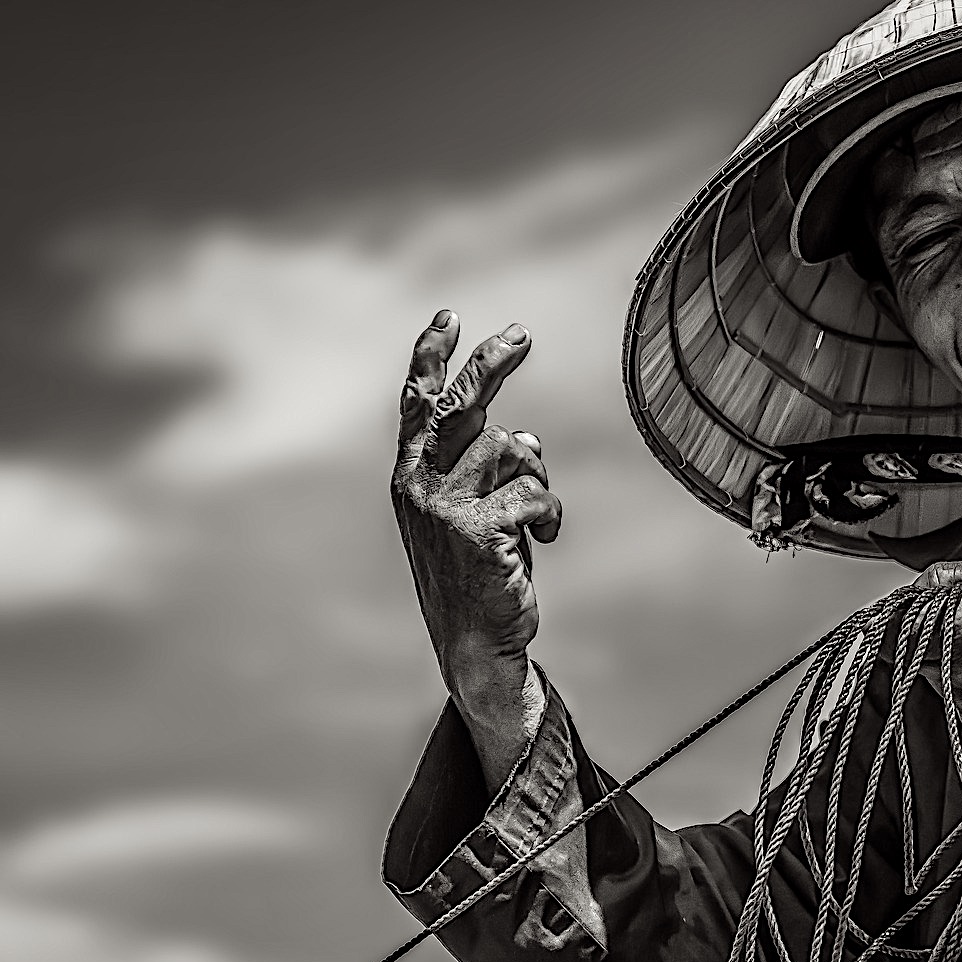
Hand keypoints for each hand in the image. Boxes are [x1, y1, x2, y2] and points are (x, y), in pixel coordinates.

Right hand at [392, 311, 560, 766]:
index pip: (418, 405)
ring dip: (539, 482)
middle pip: (463, 405)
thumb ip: (488, 470)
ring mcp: (444, 505)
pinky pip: (537, 494)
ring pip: (516, 452)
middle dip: (491, 363)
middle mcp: (418, 484)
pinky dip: (551, 516)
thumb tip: (525, 434)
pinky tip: (542, 542)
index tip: (448, 317)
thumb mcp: (475, 513)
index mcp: (410, 477)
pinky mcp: (476, 528)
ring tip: (533, 523)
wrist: (472, 644)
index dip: (431, 358)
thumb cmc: (478, 574)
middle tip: (522, 334)